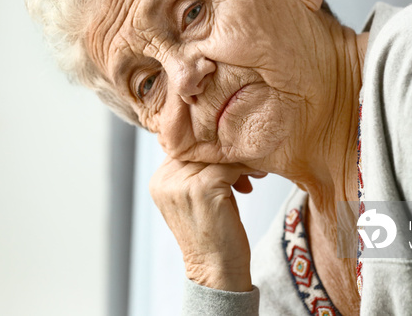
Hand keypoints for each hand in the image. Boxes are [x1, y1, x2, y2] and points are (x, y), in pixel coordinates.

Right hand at [149, 157, 264, 291]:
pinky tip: (252, 182)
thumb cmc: (212, 233)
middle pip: (200, 148)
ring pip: (217, 155)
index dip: (211, 152)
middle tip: (248, 167)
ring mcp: (181, 183)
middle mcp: (165, 180)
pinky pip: (230, 166)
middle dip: (227, 155)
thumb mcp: (196, 197)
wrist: (215, 270)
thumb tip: (219, 141)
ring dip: (240, 162)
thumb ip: (196, 170)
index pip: (186, 147)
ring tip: (252, 175)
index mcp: (159, 180)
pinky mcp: (203, 187)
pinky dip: (246, 171)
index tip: (233, 162)